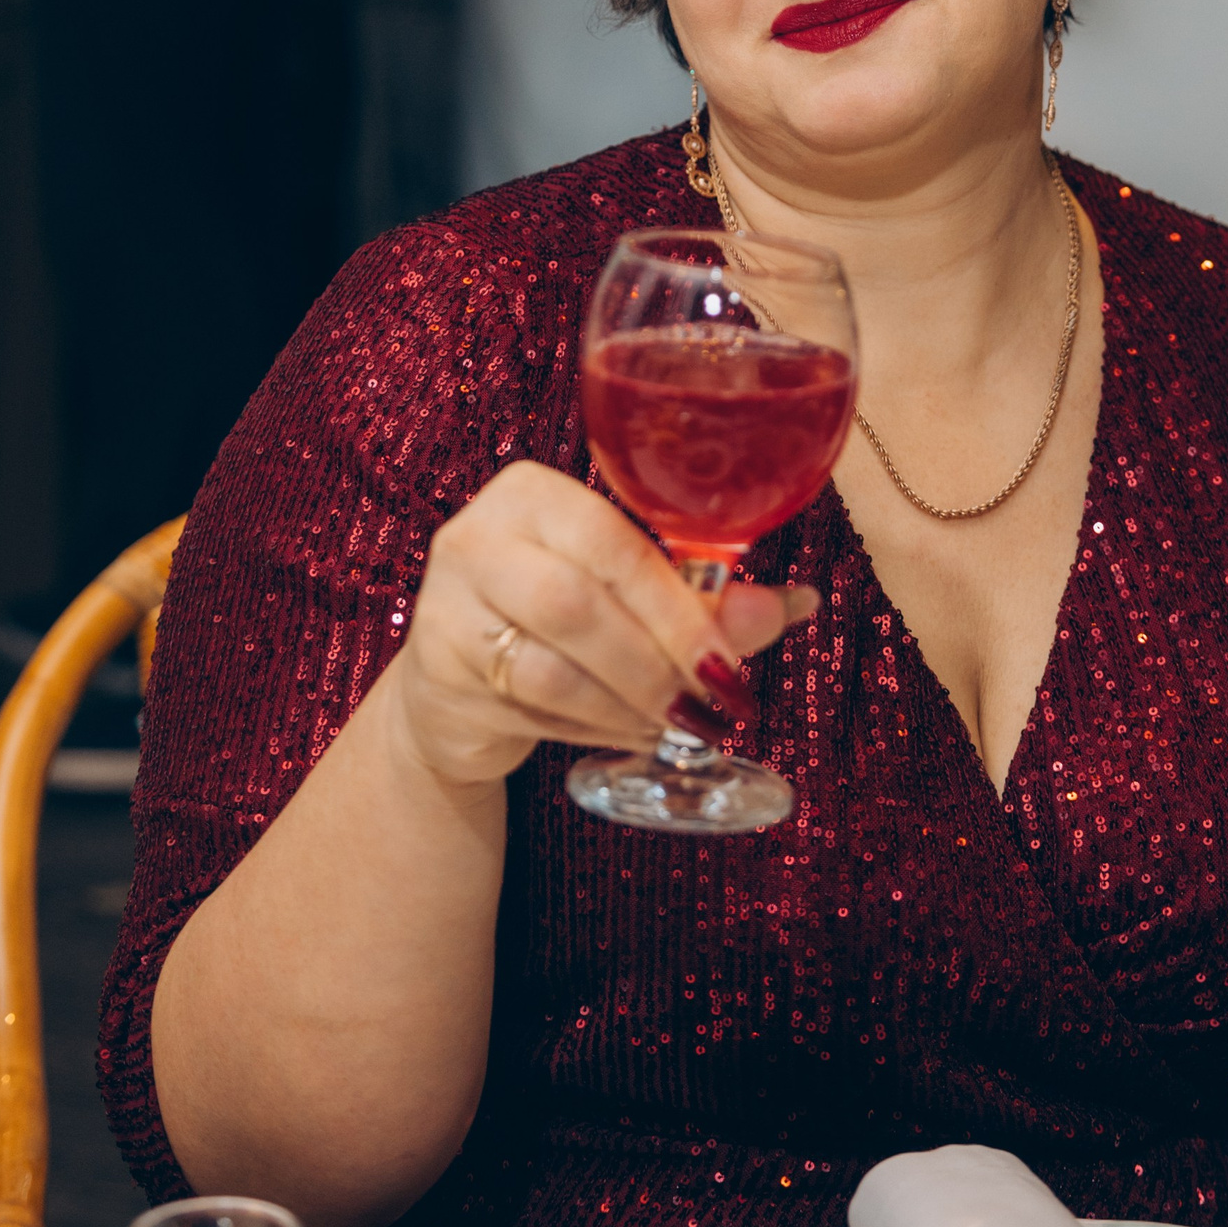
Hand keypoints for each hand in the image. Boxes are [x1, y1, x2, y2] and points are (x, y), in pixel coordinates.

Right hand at [387, 461, 818, 789]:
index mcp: (531, 493)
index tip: (728, 661)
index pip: (612, 540)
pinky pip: (529, 707)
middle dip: (657, 661)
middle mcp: (477, 535)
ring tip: (678, 724)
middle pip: (576, 603)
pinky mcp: (435, 672)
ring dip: (630, 703)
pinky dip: (595, 727)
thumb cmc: (556, 622)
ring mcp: (445, 604)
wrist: (453, 687)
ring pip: (551, 665)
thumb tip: (792, 606)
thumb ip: (702, 598)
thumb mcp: (628, 596)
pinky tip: (632, 733)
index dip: (677, 606)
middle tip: (712, 704)